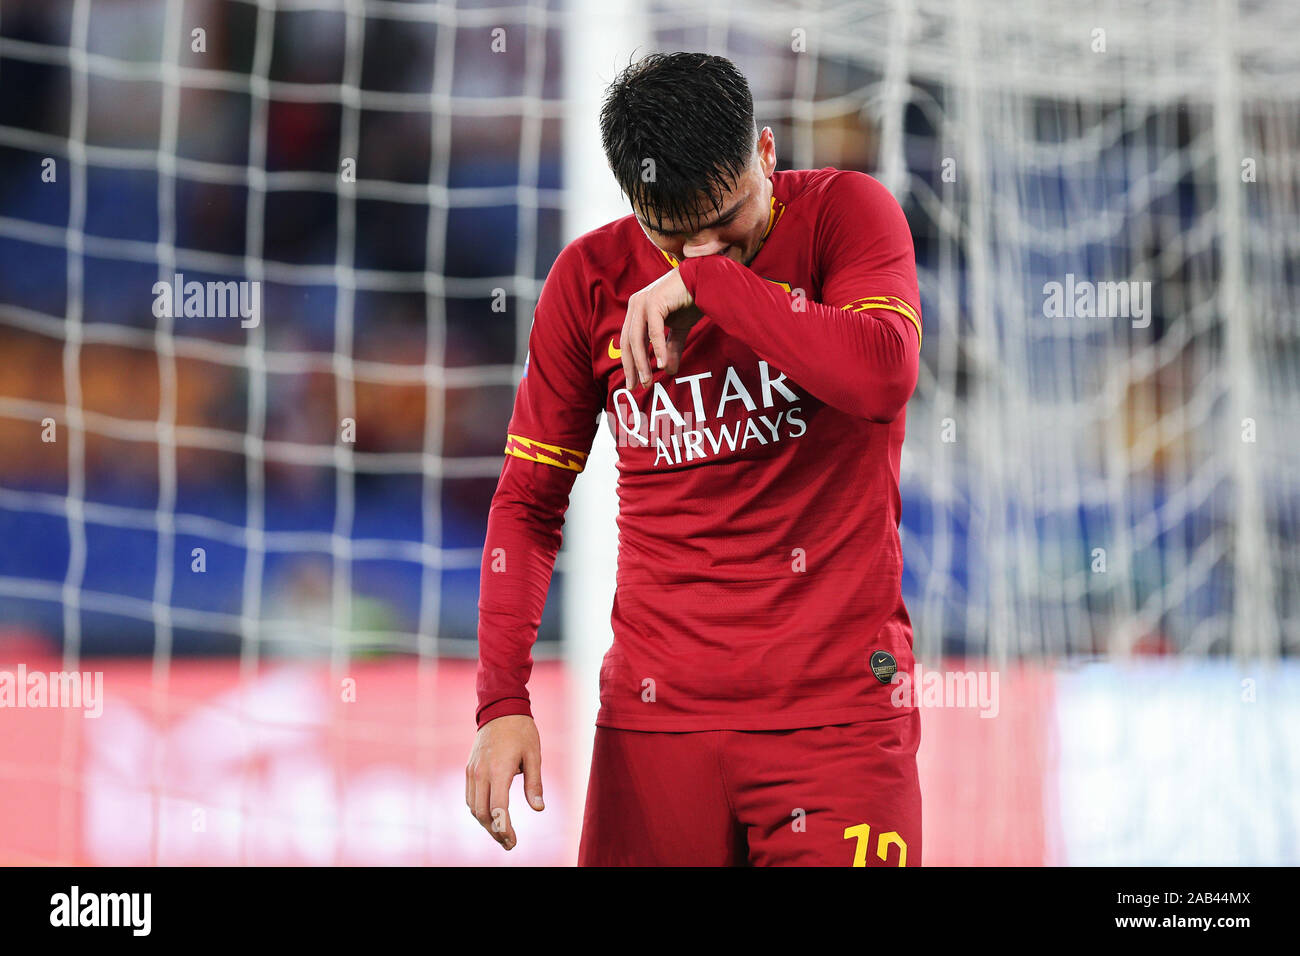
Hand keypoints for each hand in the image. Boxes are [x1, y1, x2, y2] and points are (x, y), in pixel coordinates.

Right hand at [465, 714, 543, 850]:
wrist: (499, 709)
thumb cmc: (521, 731)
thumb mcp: (534, 755)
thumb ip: (535, 783)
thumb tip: (539, 809)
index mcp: (499, 770)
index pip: (498, 808)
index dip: (504, 828)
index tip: (513, 841)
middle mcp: (481, 773)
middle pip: (482, 813)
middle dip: (495, 832)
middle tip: (509, 843)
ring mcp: (472, 771)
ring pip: (473, 807)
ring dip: (486, 823)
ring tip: (501, 833)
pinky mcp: (469, 769)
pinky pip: (470, 797)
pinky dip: (478, 810)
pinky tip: (491, 816)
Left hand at [621, 267, 702, 385]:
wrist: (706, 279)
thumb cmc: (691, 299)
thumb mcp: (679, 329)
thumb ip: (671, 348)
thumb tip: (667, 370)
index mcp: (637, 310)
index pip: (628, 341)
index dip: (630, 364)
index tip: (635, 383)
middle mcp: (636, 304)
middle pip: (629, 342)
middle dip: (633, 366)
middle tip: (639, 386)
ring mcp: (643, 301)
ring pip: (638, 338)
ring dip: (642, 362)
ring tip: (648, 380)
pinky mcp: (655, 300)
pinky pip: (654, 330)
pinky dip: (657, 348)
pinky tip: (661, 364)